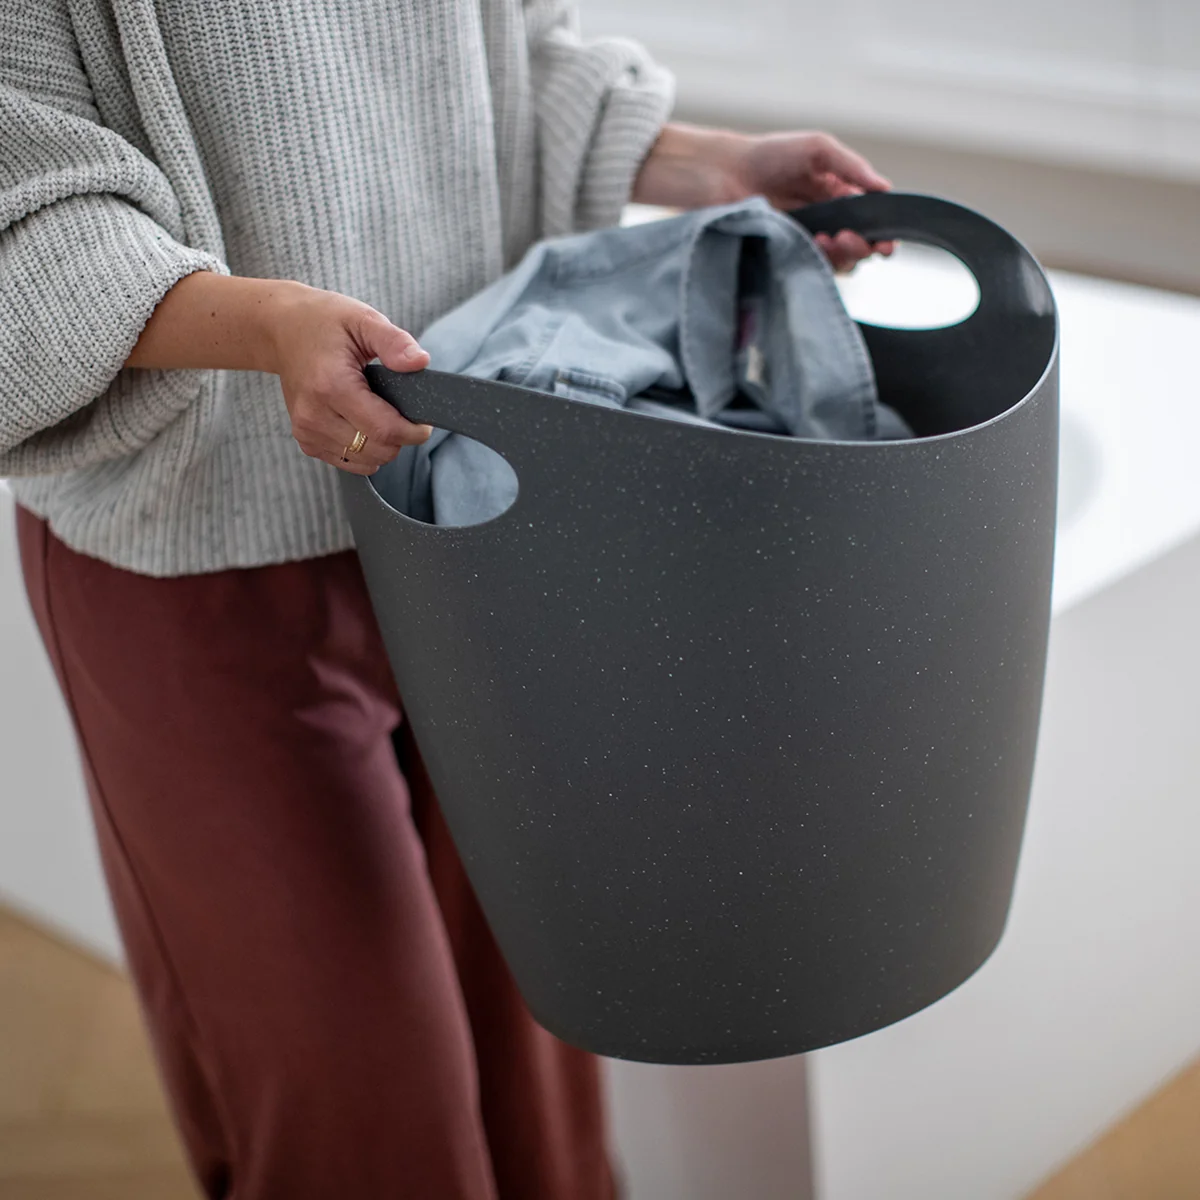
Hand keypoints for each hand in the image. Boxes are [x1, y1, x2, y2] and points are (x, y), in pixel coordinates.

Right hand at [127, 272, 432, 474]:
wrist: (274, 326)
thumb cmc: (322, 319)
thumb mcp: (359, 317)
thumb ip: (393, 341)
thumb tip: (421, 364)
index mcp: (329, 388)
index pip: (383, 430)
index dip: (413, 429)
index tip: (424, 415)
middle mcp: (314, 417)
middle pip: (376, 453)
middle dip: (400, 438)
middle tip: (405, 409)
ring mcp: (306, 433)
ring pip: (364, 465)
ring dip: (382, 447)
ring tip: (380, 411)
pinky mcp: (305, 442)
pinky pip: (348, 464)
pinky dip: (364, 450)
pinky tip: (363, 422)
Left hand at [632, 123, 894, 272]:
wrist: (724, 172)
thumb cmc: (769, 155)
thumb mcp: (818, 150)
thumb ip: (853, 168)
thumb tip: (886, 189)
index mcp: (837, 195)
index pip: (868, 220)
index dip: (881, 233)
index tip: (886, 242)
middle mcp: (825, 221)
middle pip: (857, 246)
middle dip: (863, 246)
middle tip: (853, 238)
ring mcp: (805, 240)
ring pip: (836, 261)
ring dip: (842, 254)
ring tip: (834, 238)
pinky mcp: (784, 254)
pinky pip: (810, 266)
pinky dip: (819, 259)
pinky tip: (816, 242)